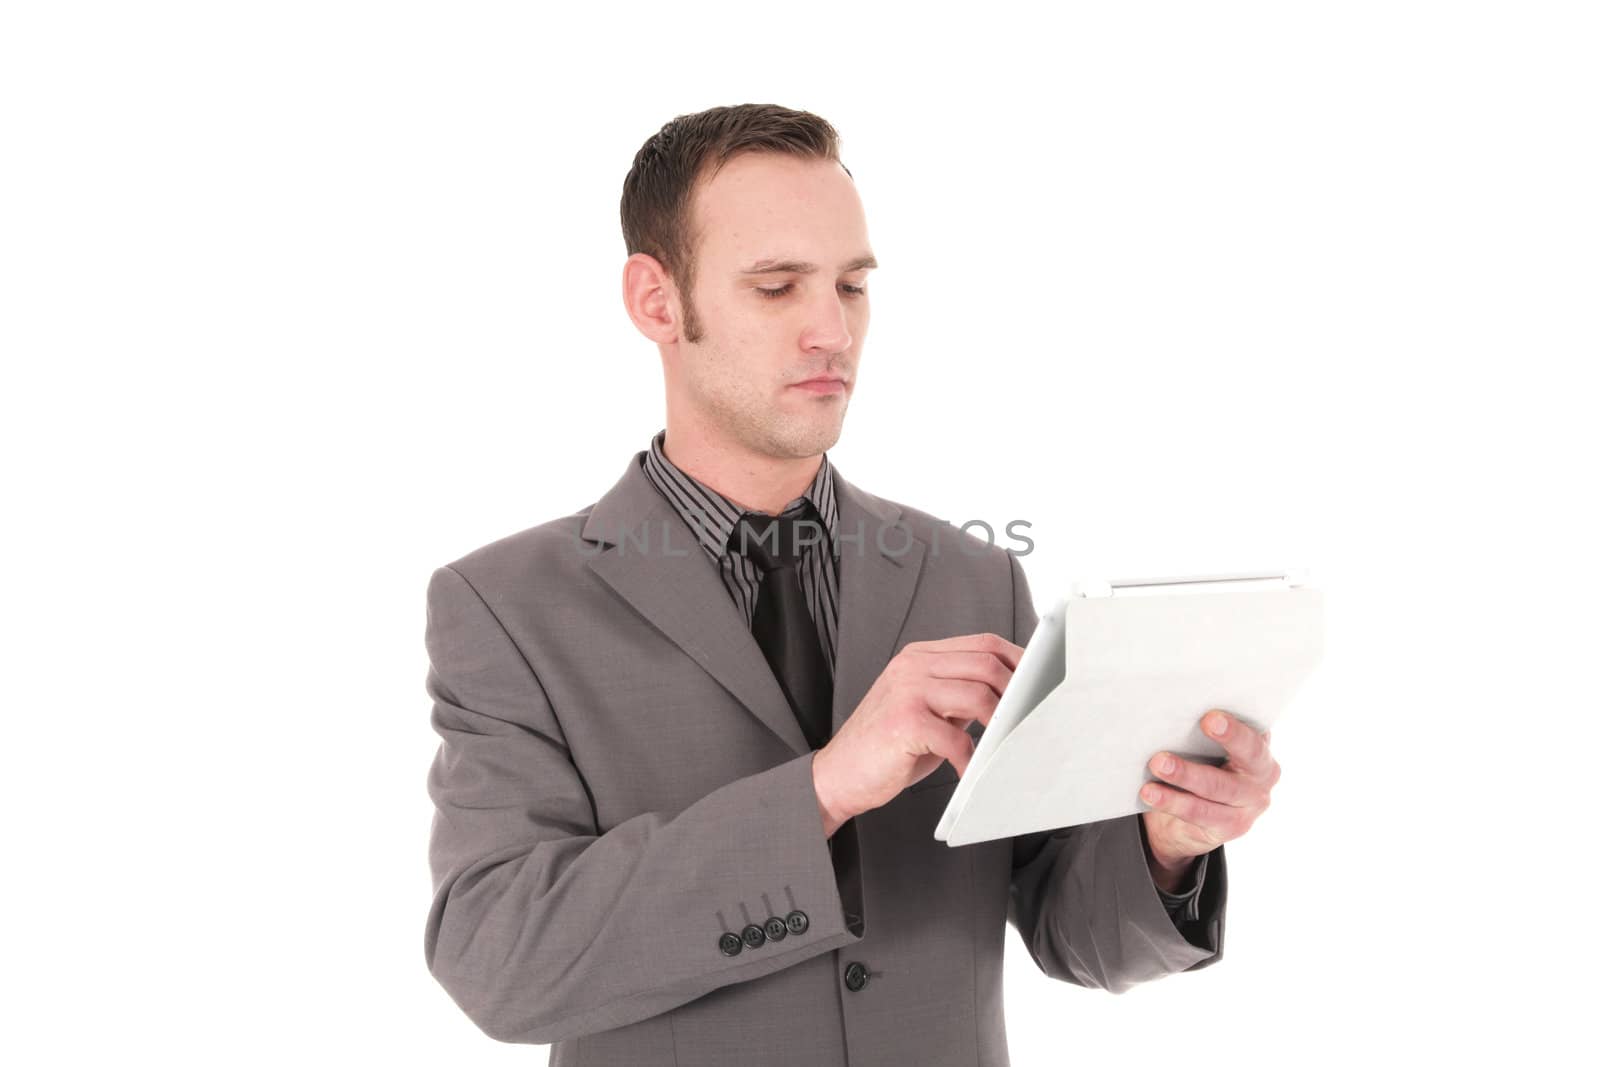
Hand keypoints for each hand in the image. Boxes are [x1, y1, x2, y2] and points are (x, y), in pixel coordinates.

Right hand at [813, 632, 1022, 834]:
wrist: (838, 774)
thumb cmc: (886, 747)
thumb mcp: (925, 709)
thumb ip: (959, 695)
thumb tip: (1010, 696)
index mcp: (919, 656)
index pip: (982, 643)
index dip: (1017, 659)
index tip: (1039, 680)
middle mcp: (912, 666)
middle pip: (985, 664)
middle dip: (1016, 691)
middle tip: (1028, 717)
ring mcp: (907, 690)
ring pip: (978, 695)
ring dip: (1000, 723)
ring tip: (1005, 743)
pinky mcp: (904, 722)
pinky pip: (957, 737)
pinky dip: (971, 759)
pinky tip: (970, 771)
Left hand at [1139, 709, 1279, 875]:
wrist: (1193, 820)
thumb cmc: (1201, 766)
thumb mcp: (1208, 748)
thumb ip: (1202, 732)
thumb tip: (1171, 712)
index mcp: (1260, 747)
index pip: (1256, 732)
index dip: (1237, 727)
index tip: (1211, 717)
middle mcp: (1262, 776)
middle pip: (1247, 757)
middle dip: (1225, 740)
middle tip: (1201, 724)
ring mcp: (1250, 805)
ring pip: (1217, 787)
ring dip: (1185, 774)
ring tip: (1158, 764)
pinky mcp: (1231, 827)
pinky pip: (1200, 814)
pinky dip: (1173, 802)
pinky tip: (1151, 793)